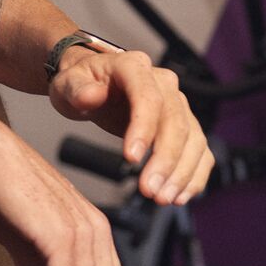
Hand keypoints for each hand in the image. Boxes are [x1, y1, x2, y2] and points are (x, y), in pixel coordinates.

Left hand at [49, 49, 212, 204]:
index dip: (143, 129)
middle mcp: (164, 84)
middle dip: (165, 161)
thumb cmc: (78, 83)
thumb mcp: (66, 83)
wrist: (89, 83)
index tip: (130, 158)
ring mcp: (178, 104)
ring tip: (162, 198)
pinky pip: (199, 151)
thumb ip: (77, 89)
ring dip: (181, 173)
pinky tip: (179, 195)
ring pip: (193, 140)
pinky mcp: (184, 125)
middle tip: (149, 190)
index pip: (148, 99)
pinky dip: (193, 175)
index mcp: (134, 67)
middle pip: (176, 124)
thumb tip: (92, 96)